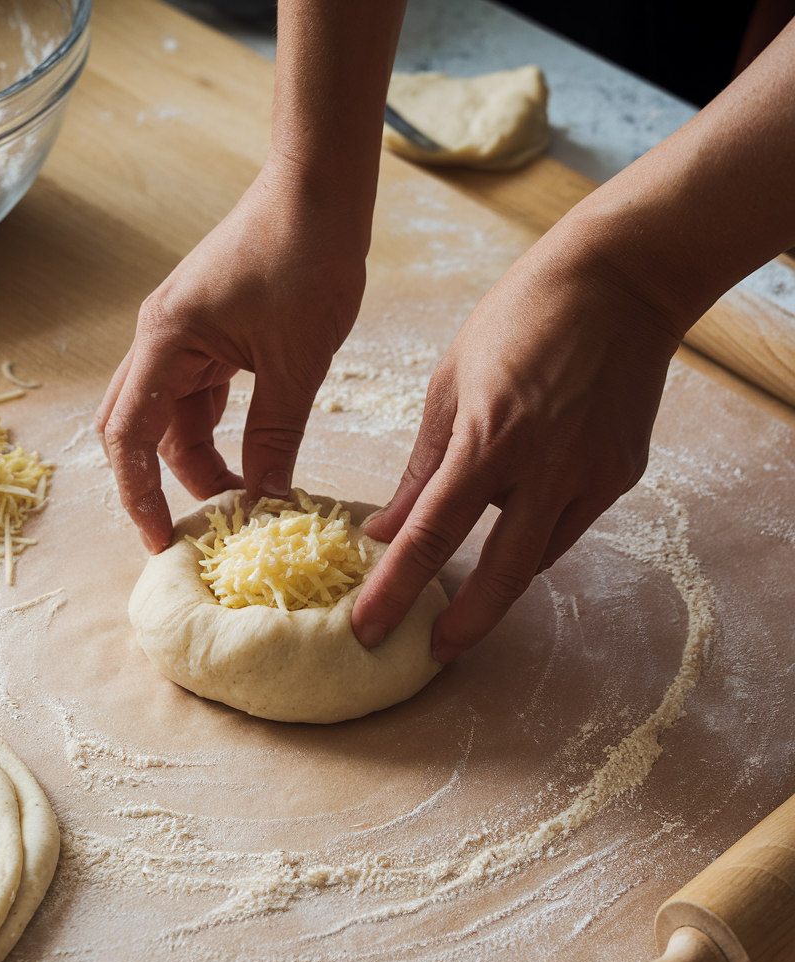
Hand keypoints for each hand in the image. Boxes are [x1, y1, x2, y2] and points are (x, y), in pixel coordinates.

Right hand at [95, 156, 368, 552]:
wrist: (320, 188)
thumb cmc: (307, 257)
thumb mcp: (296, 361)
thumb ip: (275, 434)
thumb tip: (265, 499)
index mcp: (166, 339)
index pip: (129, 435)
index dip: (139, 494)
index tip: (161, 540)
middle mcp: (160, 338)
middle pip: (139, 428)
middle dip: (165, 482)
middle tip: (203, 530)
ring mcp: (183, 334)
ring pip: (172, 415)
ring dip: (198, 458)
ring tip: (243, 499)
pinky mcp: (208, 333)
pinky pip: (199, 395)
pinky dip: (216, 431)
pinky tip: (249, 457)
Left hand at [351, 225, 682, 661]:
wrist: (621, 280)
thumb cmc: (519, 318)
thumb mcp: (450, 384)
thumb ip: (421, 467)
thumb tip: (386, 528)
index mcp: (489, 437)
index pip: (432, 533)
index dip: (396, 588)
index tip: (368, 627)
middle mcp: (547, 465)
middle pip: (504, 573)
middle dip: (465, 623)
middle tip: (432, 651)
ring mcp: (594, 473)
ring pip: (539, 555)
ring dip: (499, 575)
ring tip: (466, 580)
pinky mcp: (622, 473)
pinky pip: (569, 524)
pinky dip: (534, 531)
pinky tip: (516, 516)